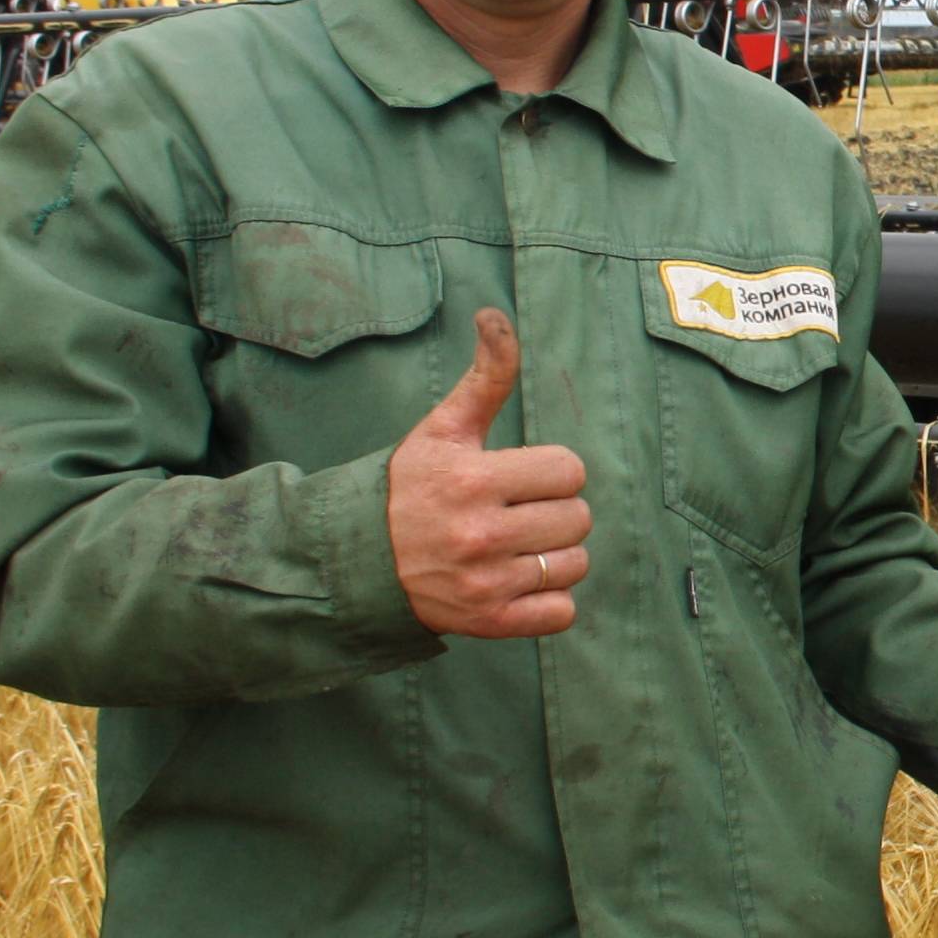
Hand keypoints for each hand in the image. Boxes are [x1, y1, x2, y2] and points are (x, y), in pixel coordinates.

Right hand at [387, 309, 591, 638]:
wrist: (358, 560)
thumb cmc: (409, 486)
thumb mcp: (443, 428)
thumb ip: (484, 377)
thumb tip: (494, 314)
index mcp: (473, 480)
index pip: (569, 470)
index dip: (551, 471)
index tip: (522, 477)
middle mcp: (480, 534)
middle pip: (579, 517)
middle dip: (556, 510)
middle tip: (520, 512)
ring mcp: (486, 583)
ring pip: (575, 564)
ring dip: (556, 555)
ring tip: (519, 546)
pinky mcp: (490, 622)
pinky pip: (562, 612)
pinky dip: (551, 600)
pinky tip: (520, 580)